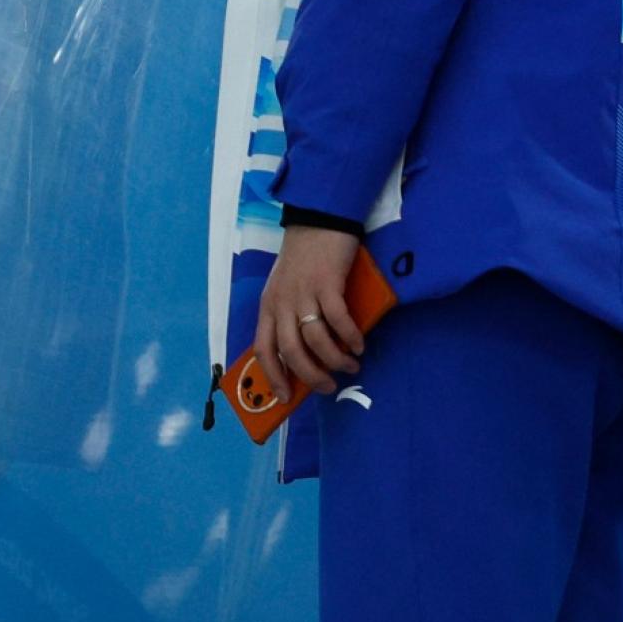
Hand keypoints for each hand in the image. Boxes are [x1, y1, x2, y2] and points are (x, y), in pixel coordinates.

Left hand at [250, 224, 367, 403]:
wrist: (317, 223)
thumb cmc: (303, 261)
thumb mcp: (286, 290)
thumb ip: (290, 318)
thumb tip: (305, 357)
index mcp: (268, 306)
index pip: (263, 348)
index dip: (273, 376)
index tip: (286, 398)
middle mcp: (282, 302)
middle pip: (290, 351)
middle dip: (309, 376)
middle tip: (328, 387)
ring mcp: (303, 293)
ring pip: (315, 339)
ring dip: (334, 359)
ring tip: (351, 365)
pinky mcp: (327, 283)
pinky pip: (338, 319)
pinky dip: (349, 337)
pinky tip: (358, 345)